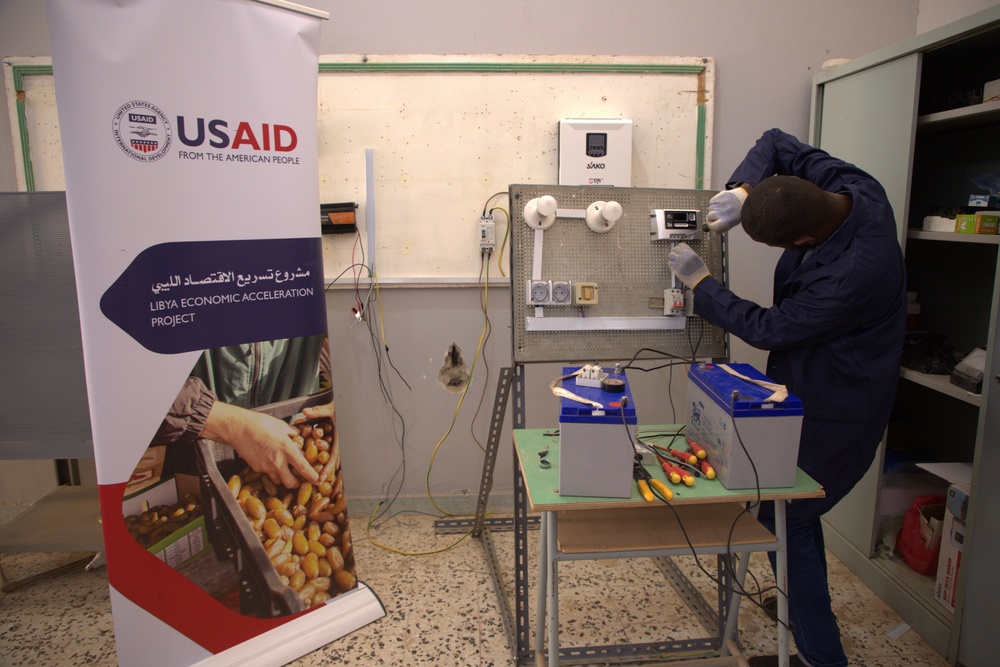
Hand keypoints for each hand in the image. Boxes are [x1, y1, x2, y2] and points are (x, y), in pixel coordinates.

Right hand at [202, 402, 318, 487]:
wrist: (238, 428)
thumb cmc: (260, 423)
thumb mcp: (281, 425)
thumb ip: (292, 433)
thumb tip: (297, 436)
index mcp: (287, 450)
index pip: (304, 469)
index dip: (312, 477)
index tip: (318, 481)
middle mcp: (277, 462)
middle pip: (290, 483)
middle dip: (296, 483)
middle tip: (299, 479)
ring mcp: (265, 467)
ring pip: (278, 480)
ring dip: (282, 477)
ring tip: (283, 468)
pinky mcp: (256, 468)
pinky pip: (267, 473)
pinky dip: (270, 470)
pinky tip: (269, 460)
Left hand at [300, 402, 340, 482]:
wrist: (349, 400)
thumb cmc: (343, 404)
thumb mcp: (331, 408)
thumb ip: (318, 411)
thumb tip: (305, 412)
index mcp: (340, 436)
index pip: (334, 456)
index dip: (327, 469)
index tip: (321, 478)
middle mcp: (340, 439)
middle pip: (334, 459)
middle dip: (326, 470)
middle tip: (317, 481)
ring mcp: (339, 439)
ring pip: (332, 455)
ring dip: (325, 464)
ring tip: (316, 475)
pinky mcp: (336, 436)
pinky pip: (330, 447)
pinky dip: (324, 454)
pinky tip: (317, 459)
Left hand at [668, 243, 710, 288]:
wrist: (699, 280)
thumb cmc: (700, 270)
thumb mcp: (698, 258)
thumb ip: (691, 254)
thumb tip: (685, 252)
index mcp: (689, 252)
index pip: (681, 245)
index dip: (680, 247)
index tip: (680, 250)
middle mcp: (683, 256)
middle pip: (675, 249)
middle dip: (676, 251)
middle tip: (677, 255)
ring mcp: (678, 262)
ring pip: (671, 255)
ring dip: (673, 257)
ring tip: (676, 260)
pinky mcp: (675, 269)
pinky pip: (669, 263)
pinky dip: (671, 263)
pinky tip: (675, 265)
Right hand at [705, 186, 748, 233]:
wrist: (745, 199)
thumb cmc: (739, 212)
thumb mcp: (733, 223)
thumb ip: (723, 229)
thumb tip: (714, 233)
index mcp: (725, 221)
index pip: (711, 226)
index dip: (711, 226)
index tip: (712, 225)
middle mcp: (721, 213)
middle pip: (709, 216)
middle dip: (712, 217)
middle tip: (717, 215)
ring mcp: (719, 204)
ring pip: (710, 208)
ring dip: (713, 209)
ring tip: (721, 208)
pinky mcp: (719, 196)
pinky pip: (711, 201)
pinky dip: (714, 202)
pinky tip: (721, 203)